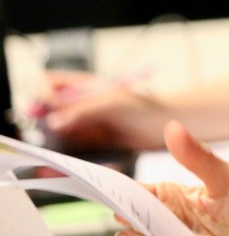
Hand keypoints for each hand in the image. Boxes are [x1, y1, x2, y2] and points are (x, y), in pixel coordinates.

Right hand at [39, 70, 168, 150]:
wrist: (168, 126)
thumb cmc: (145, 107)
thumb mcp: (112, 105)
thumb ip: (82, 112)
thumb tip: (54, 122)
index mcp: (85, 86)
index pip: (50, 83)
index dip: (42, 95)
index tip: (43, 111)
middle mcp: (82, 104)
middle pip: (48, 109)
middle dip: (40, 120)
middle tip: (39, 134)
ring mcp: (86, 123)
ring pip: (57, 131)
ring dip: (50, 140)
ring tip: (47, 153)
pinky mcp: (93, 142)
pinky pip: (71, 148)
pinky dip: (63, 155)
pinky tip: (59, 164)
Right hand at [118, 120, 228, 235]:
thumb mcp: (227, 178)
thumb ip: (198, 158)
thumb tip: (172, 128)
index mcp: (171, 195)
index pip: (134, 191)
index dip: (114, 188)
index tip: (100, 186)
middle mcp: (164, 218)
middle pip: (131, 217)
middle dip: (123, 214)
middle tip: (122, 212)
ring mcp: (168, 235)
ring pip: (137, 234)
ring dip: (134, 231)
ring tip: (134, 229)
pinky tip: (141, 235)